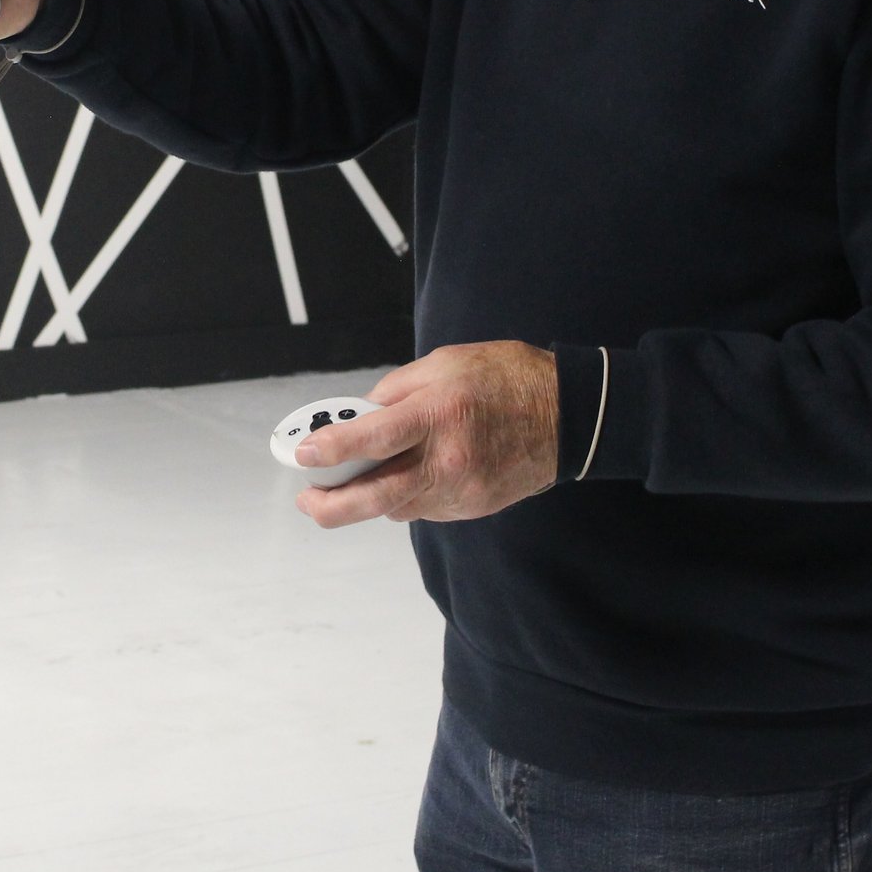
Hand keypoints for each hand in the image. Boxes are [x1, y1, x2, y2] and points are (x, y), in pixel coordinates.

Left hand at [294, 341, 560, 526]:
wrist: (567, 414)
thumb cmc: (505, 378)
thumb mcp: (444, 363)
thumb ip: (396, 391)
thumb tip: (361, 418)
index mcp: (439, 414)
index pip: (374, 440)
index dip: (332, 451)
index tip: (304, 455)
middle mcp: (449, 460)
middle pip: (376, 498)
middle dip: (330, 506)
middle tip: (308, 498)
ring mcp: (462, 491)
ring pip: (396, 508)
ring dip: (368, 497)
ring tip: (353, 478)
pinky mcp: (472, 507)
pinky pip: (423, 507)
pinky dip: (404, 495)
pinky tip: (406, 474)